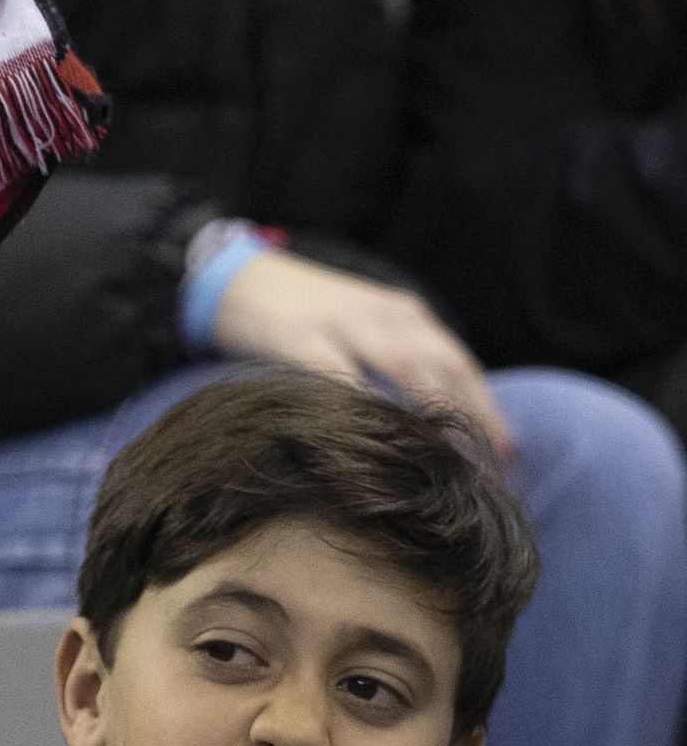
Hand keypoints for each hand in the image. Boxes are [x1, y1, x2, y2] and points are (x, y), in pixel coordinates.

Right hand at [210, 249, 513, 456]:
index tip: (509, 455)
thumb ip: (396, 365)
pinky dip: (363, 403)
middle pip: (444, 366)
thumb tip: (434, 426)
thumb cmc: (302, 318)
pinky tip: (378, 436)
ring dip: (433, 411)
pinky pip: (339, 372)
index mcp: (405, 315)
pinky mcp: (300, 336)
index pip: (459, 363)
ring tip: (452, 457)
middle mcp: (385, 315)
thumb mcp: (361, 331)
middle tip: (491, 467)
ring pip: (405, 366)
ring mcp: (344, 322)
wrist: (236, 278)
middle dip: (472, 415)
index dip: (487, 409)